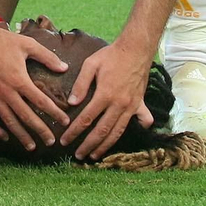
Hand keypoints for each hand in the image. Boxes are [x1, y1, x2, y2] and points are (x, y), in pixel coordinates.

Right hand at [0, 20, 67, 150]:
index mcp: (19, 79)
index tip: (64, 121)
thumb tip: (64, 67)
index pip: (41, 101)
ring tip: (32, 146)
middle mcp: (7, 92)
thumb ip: (47, 57)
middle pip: (27, 116)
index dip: (54, 113)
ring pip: (9, 121)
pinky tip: (5, 137)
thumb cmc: (2, 40)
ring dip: (21, 135)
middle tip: (51, 141)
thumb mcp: (27, 44)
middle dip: (40, 130)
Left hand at [59, 36, 154, 159]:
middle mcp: (119, 104)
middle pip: (102, 130)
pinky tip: (129, 136)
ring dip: (106, 145)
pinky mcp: (140, 104)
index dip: (74, 131)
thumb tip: (71, 102)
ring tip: (95, 155)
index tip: (65, 140)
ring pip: (118, 131)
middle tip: (78, 156)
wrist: (135, 49)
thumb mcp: (91, 64)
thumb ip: (81, 84)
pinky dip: (137, 130)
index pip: (87, 119)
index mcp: (105, 94)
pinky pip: (141, 121)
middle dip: (89, 145)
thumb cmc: (110, 55)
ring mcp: (131, 106)